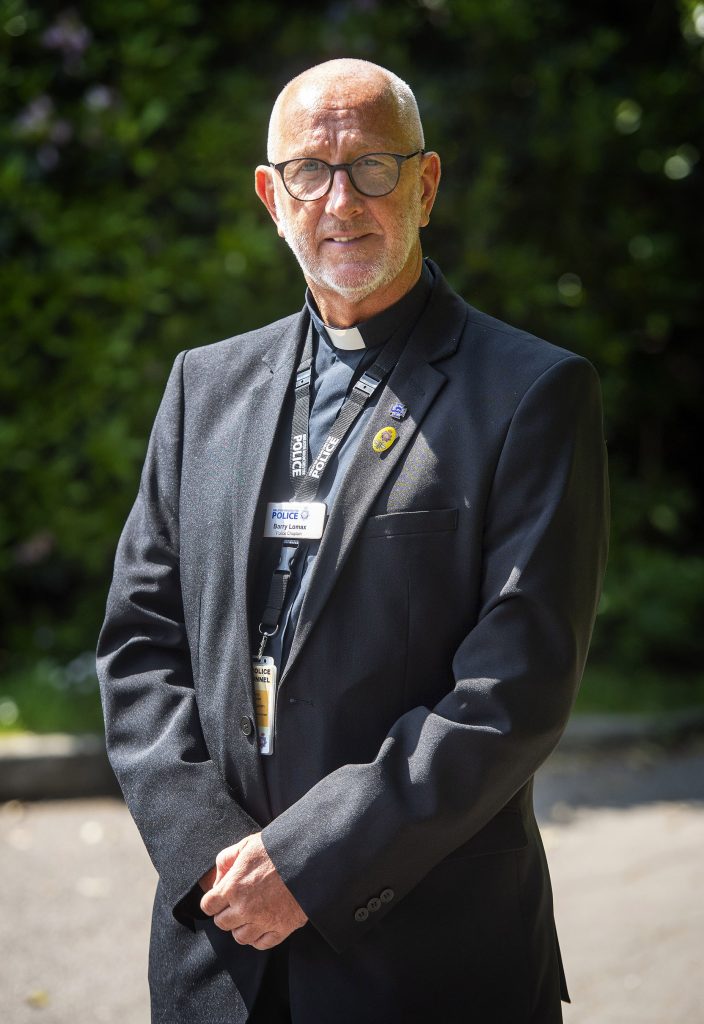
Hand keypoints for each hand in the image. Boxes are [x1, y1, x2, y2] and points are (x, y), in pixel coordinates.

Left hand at [199, 833, 307, 949]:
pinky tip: (262, 924)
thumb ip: (226, 859)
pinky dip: (259, 937)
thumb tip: (217, 879)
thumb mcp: (247, 844)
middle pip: (222, 923)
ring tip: (249, 914)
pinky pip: (261, 944)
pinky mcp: (282, 928)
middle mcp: (244, 908)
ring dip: (241, 927)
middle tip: (236, 903)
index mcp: (233, 886)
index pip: (208, 906)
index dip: (213, 900)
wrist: (309, 856)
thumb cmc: (277, 847)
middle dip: (226, 913)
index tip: (220, 897)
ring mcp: (263, 921)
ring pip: (240, 937)